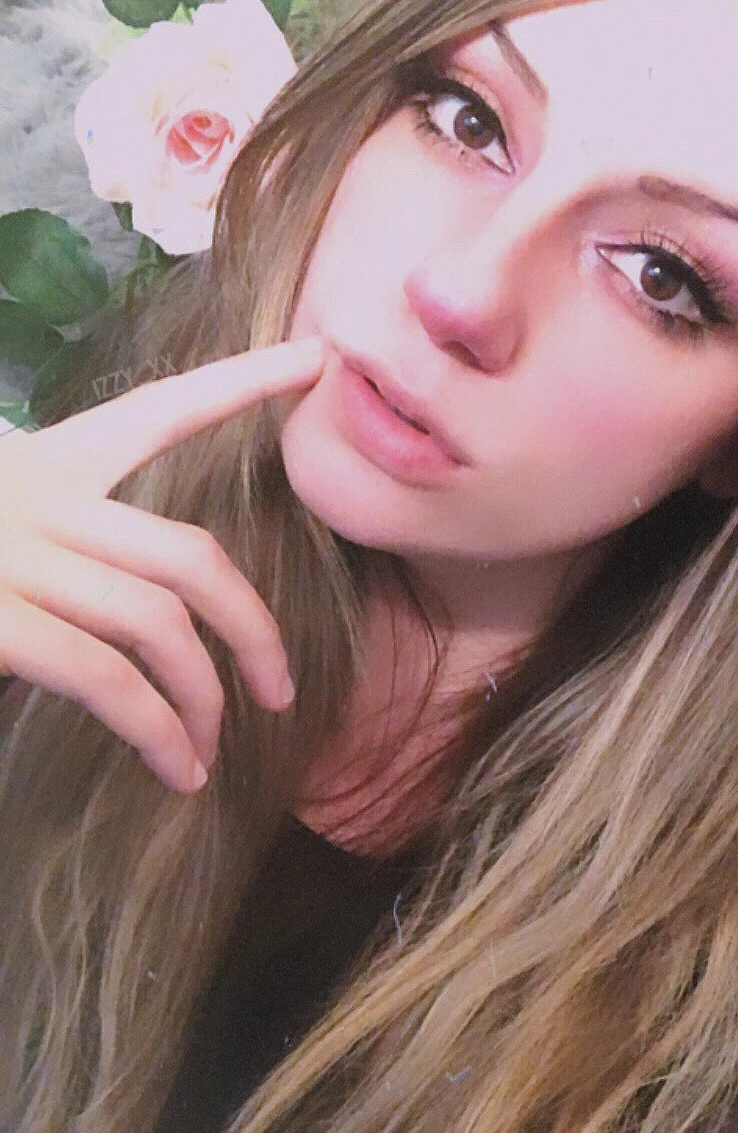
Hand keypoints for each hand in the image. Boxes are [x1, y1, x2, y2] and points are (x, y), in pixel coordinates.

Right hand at [0, 337, 324, 792]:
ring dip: (204, 697)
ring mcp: (14, 559)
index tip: (314, 361)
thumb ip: (52, 554)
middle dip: (252, 622)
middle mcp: (34, 500)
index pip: (157, 416)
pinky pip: (110, 678)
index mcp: (37, 464)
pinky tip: (177, 771)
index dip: (240, 387)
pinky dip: (158, 729)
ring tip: (211, 752)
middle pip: (189, 553)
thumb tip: (122, 623)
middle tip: (278, 688)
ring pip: (160, 621)